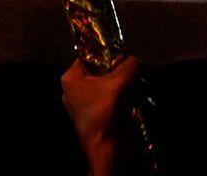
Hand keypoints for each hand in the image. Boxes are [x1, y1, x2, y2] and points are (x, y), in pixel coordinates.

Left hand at [61, 55, 145, 175]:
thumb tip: (135, 60)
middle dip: (120, 75)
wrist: (109, 152)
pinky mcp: (99, 120)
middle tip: (133, 78)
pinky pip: (113, 103)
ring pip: (110, 88)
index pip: (89, 56)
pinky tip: (134, 105)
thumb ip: (129, 66)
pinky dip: (125, 102)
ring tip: (135, 93)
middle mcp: (75, 91)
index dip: (108, 55)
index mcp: (71, 79)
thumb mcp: (119, 83)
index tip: (125, 59)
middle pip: (102, 73)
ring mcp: (86, 107)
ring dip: (126, 89)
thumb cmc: (106, 114)